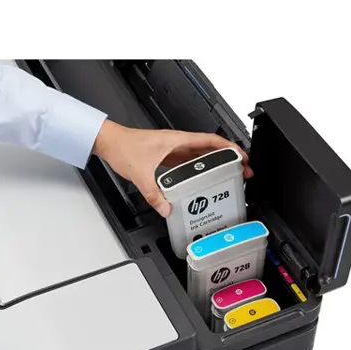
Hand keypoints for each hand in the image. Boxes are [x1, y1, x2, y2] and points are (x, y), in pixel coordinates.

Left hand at [92, 120, 251, 217]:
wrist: (108, 142)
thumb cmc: (123, 146)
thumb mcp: (140, 174)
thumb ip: (154, 194)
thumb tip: (166, 208)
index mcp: (177, 140)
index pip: (211, 140)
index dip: (230, 148)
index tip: (242, 157)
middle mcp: (177, 143)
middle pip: (209, 149)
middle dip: (227, 158)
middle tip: (240, 170)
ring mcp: (171, 149)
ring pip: (199, 155)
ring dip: (213, 164)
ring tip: (225, 176)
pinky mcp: (165, 156)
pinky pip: (186, 162)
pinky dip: (196, 169)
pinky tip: (198, 181)